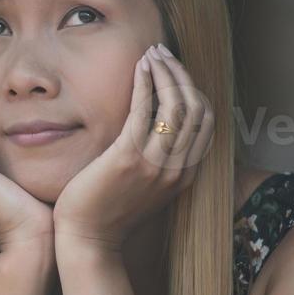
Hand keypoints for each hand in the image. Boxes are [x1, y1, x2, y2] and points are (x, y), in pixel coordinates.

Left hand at [52, 44, 214, 253]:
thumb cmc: (108, 213)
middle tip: (163, 53)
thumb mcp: (145, 187)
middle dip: (182, 74)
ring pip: (176, 106)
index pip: (205, 122)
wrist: (88, 241)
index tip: (175, 70)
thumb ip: (157, 161)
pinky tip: (139, 68)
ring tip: (152, 54)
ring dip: (166, 72)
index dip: (194, 90)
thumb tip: (155, 127)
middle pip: (195, 108)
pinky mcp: (129, 158)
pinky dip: (145, 84)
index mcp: (185, 175)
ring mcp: (156, 164)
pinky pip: (145, 111)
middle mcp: (177, 169)